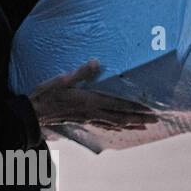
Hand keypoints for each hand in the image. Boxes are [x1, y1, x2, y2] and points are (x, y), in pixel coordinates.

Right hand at [28, 59, 156, 133]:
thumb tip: (96, 62)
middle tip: (155, 120)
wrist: (34, 113)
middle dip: (139, 119)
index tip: (151, 110)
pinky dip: (115, 128)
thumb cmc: (47, 95)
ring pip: (114, 124)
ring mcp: (88, 118)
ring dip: (131, 125)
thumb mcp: (62, 80)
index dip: (136, 108)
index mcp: (90, 101)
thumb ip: (81, 72)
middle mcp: (92, 112)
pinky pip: (104, 126)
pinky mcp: (82, 121)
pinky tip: (118, 128)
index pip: (119, 105)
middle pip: (121, 117)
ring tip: (143, 127)